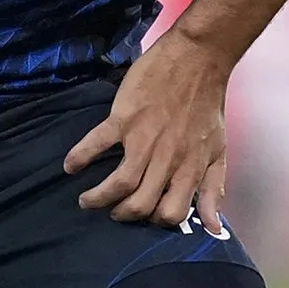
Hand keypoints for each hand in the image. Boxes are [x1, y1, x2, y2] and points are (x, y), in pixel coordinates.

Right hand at [66, 28, 234, 233]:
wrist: (199, 59)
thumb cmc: (208, 105)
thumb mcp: (219, 150)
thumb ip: (213, 189)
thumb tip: (213, 228)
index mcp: (190, 168)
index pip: (169, 213)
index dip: (154, 220)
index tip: (144, 214)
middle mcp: (167, 158)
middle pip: (140, 204)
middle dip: (122, 214)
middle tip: (112, 210)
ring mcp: (144, 138)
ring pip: (119, 183)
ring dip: (98, 197)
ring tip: (86, 200)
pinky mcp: (125, 117)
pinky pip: (96, 143)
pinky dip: (79, 158)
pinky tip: (70, 166)